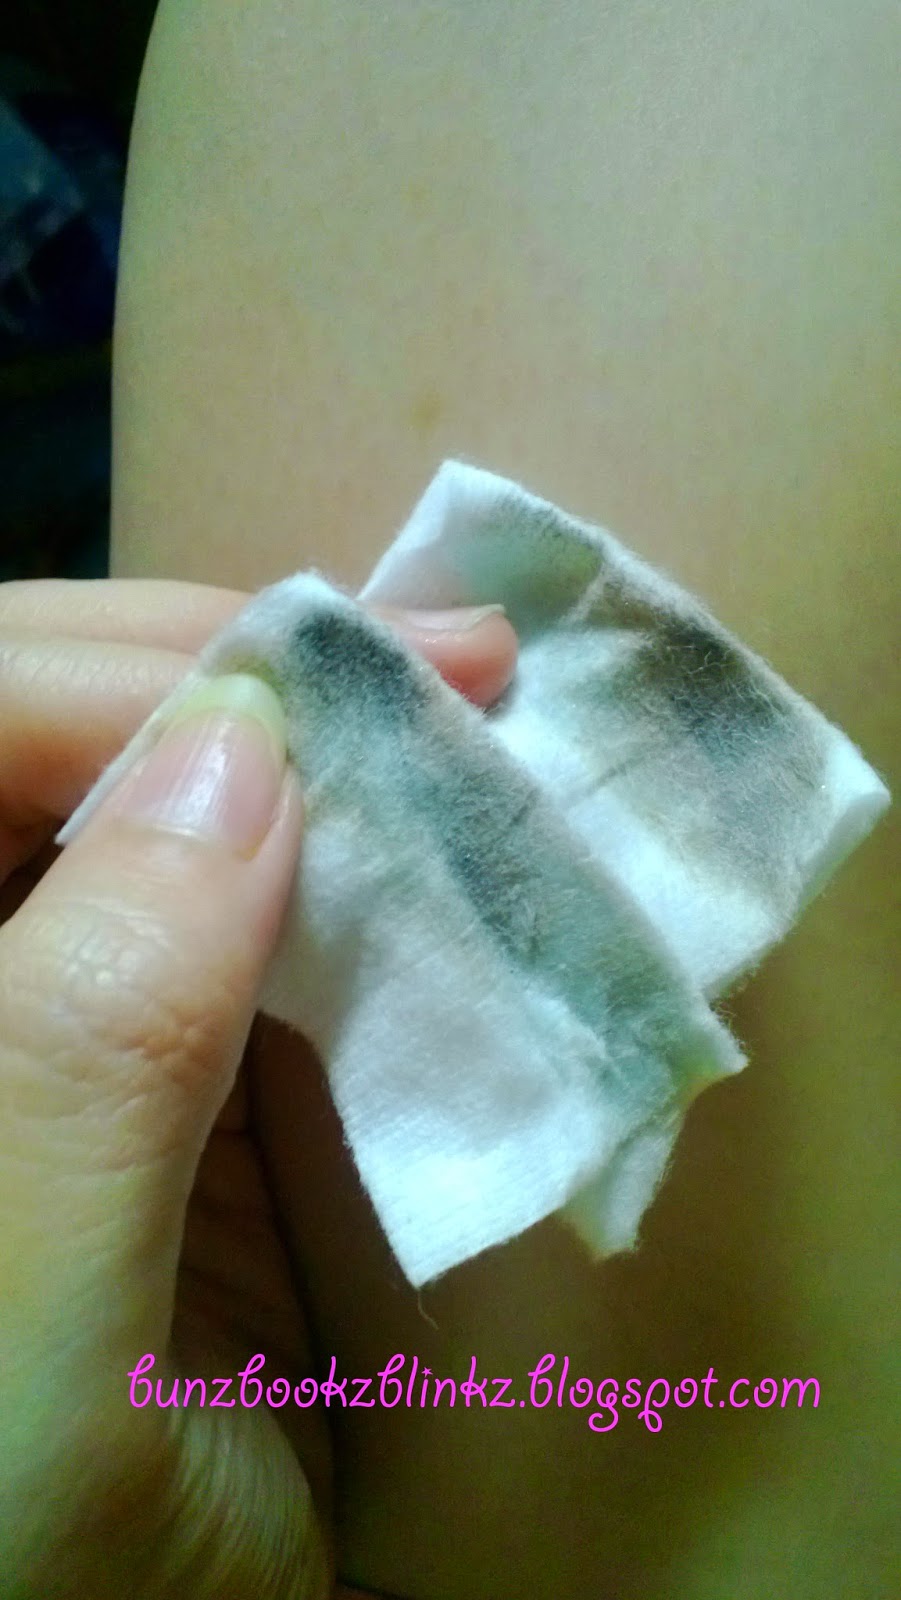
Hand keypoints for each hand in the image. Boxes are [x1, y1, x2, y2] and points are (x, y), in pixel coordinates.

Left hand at [0, 579, 516, 1598]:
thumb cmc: (21, 1551)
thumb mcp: (28, 1315)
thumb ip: (97, 1028)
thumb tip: (239, 756)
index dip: (130, 675)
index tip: (333, 682)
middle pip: (51, 732)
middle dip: (229, 673)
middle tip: (448, 653)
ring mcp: (59, 1017)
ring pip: (164, 810)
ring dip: (308, 754)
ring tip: (461, 706)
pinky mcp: (165, 1075)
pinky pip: (253, 926)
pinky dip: (348, 875)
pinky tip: (435, 841)